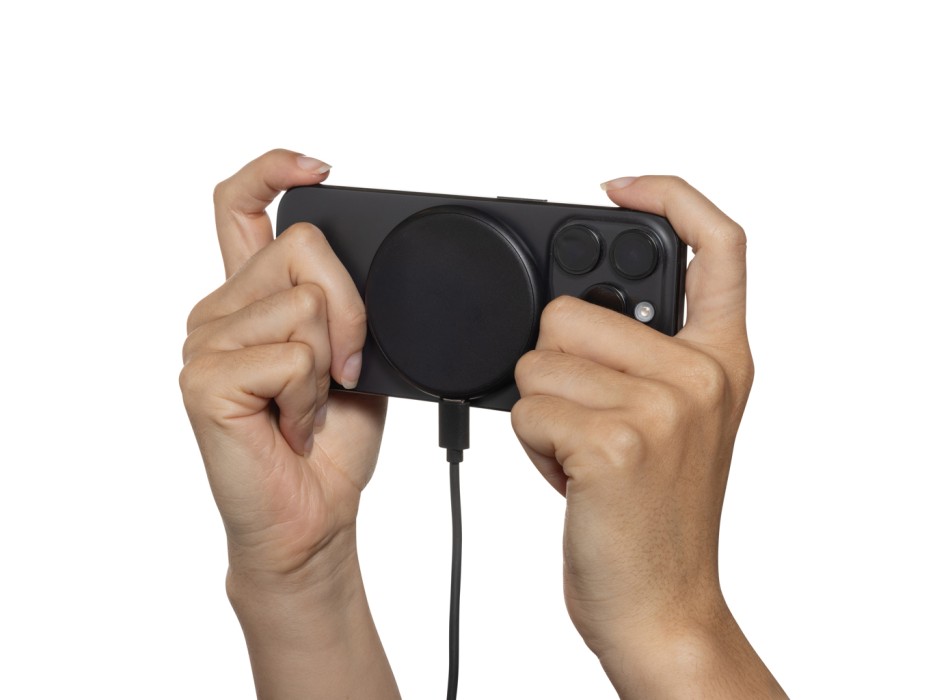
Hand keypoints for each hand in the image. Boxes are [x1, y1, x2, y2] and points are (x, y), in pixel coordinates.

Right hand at [180, 150, 397, 697]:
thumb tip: (364, 267)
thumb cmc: (331, 440)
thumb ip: (341, 305)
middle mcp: (219, 312)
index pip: (238, 207)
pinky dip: (313, 397)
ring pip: (306, 303)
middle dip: (353, 309)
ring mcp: (205, 343)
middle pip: (303, 247)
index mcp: (251, 298)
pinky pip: (293, 355)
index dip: (272, 171)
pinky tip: (292, 425)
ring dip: (332, 365)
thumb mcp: (352, 355)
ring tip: (309, 405)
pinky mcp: (205, 380)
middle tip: (344, 370)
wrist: (313, 515)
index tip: (317, 167)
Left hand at [512, 176, 783, 696]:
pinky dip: (530, 444)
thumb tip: (569, 307)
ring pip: (535, 359)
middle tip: (591, 420)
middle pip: (568, 308)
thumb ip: (648, 353)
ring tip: (583, 452)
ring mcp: (662, 405)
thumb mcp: (682, 421)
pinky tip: (572, 477)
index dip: (667, 196)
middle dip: (555, 364)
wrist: (661, 604)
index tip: (620, 186)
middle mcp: (701, 372)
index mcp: (721, 356)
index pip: (718, 243)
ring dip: (540, 408)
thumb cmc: (656, 514)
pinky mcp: (615, 440)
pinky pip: (525, 406)